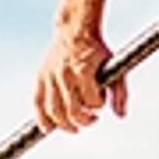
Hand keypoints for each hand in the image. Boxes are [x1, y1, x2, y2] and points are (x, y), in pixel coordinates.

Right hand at [33, 17, 121, 134]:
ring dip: (64, 125)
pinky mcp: (40, 76)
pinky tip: (47, 129)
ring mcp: (50, 76)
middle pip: (72, 112)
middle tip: (91, 120)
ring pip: (53, 111)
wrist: (75, 30)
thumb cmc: (96, 50)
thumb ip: (120, 92)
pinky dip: (41, 119)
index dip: (99, 106)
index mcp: (84, 71)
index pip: (93, 102)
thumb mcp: (114, 66)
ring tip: (74, 127)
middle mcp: (65, 74)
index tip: (100, 102)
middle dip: (83, 121)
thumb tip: (121, 116)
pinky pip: (37, 103)